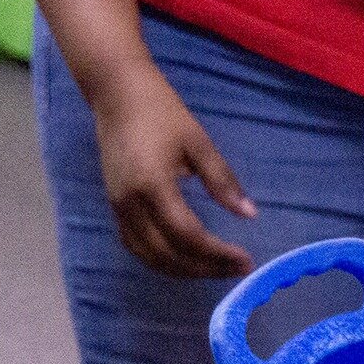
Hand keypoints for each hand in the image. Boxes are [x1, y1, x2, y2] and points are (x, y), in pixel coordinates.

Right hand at [89, 65, 255, 278]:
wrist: (117, 93)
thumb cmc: (161, 112)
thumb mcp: (198, 142)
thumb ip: (222, 180)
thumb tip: (249, 214)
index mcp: (152, 186)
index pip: (188, 235)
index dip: (218, 254)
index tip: (246, 260)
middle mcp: (130, 204)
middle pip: (169, 254)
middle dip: (205, 268)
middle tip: (237, 269)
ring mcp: (118, 208)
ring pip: (150, 257)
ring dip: (185, 270)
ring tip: (216, 268)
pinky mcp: (114, 208)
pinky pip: (137, 247)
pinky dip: (162, 261)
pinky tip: (187, 259)